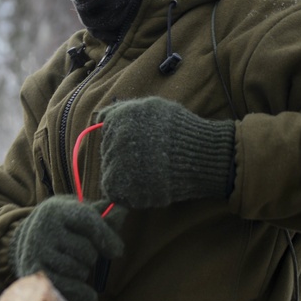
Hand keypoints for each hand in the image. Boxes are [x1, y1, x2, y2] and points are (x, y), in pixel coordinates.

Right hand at [9, 195, 123, 300]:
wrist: (22, 242)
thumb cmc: (60, 227)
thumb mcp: (77, 214)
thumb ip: (103, 215)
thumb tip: (123, 209)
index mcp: (56, 210)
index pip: (88, 221)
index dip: (107, 237)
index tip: (117, 252)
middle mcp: (43, 229)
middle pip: (88, 251)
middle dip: (92, 256)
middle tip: (80, 253)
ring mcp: (36, 254)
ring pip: (80, 271)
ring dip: (84, 272)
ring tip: (71, 265)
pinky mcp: (34, 276)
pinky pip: (70, 290)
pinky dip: (83, 294)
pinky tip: (87, 293)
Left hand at [98, 96, 234, 208]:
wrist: (201, 155)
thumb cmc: (180, 129)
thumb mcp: (151, 107)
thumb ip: (122, 110)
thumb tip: (99, 118)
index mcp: (118, 118)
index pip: (105, 131)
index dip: (122, 139)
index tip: (142, 143)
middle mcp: (113, 138)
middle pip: (106, 152)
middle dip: (122, 157)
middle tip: (148, 160)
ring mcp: (117, 162)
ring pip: (109, 171)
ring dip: (125, 175)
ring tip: (149, 173)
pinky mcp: (122, 186)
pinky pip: (113, 191)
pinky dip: (126, 193)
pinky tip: (145, 186)